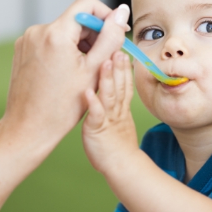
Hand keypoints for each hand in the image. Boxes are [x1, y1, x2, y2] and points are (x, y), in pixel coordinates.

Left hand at [0, 0, 129, 152]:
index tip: (116, 34)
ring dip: (81, 43)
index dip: (107, 16)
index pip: (87, 3)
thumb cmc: (62, 106)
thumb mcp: (95, 70)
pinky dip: (65, 49)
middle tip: (102, 60)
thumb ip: (110, 38)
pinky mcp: (23, 49)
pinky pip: (51, 39)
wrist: (29, 128)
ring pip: (64, 29)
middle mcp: (38, 31)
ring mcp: (27, 39)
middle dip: (94, 34)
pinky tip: (69, 72)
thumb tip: (122, 12)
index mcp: (56, 33)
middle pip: (76, 17)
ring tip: (85, 70)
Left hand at [82, 51, 137, 174]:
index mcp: (120, 103)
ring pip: (109, 94)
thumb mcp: (119, 114)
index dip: (124, 65)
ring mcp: (107, 117)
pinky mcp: (97, 128)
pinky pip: (95, 114)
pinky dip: (92, 102)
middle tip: (119, 47)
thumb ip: (118, 95)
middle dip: (119, 65)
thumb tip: (114, 78)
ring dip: (108, 78)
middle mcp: (115, 107)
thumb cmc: (114, 140)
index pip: (124, 79)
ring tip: (106, 62)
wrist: (120, 164)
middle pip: (119, 83)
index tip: (122, 49)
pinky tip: (87, 92)